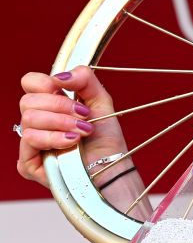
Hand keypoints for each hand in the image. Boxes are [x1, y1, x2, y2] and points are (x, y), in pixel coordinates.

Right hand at [17, 66, 126, 186]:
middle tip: (83, 116)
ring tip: (82, 132)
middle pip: (28, 101)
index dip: (44, 83)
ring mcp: (31, 143)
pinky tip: (71, 143)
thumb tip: (60, 76)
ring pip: (29, 119)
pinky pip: (29, 139)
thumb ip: (84, 79)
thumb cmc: (106, 139)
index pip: (30, 83)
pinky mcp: (28, 163)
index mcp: (50, 105)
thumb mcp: (101, 102)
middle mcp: (37, 122)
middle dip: (60, 106)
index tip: (65, 90)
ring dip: (61, 123)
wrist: (112, 166)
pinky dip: (54, 139)